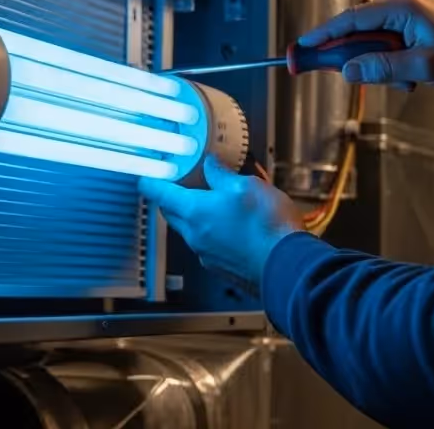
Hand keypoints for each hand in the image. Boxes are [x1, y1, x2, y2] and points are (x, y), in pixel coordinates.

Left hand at [138, 156, 304, 287]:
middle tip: (179, 185)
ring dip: (194, 217)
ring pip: (189, 231)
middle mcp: (196, 236)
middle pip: (171, 214)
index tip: (146, 177)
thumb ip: (222, 175)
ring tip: (213, 203)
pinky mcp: (222, 268)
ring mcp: (207, 255)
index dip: (150, 182)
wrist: (287, 266)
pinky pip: (207, 246)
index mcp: (195, 212)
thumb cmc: (268, 227)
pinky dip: (211, 233)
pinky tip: (230, 226)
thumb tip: (210, 165)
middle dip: (171, 199)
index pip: (160, 194)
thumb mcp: (247, 185)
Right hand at [299, 0, 433, 89]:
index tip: (300, 48)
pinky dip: (391, 64)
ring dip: (379, 65)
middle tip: (331, 72)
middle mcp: (400, 7)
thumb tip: (349, 71)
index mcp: (401, 8)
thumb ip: (383, 68)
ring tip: (403, 81)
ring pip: (373, 42)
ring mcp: (407, 17)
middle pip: (357, 31)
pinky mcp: (414, 28)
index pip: (349, 20)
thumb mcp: (424, 66)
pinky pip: (389, 46)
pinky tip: (409, 78)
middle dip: (350, 57)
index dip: (322, 35)